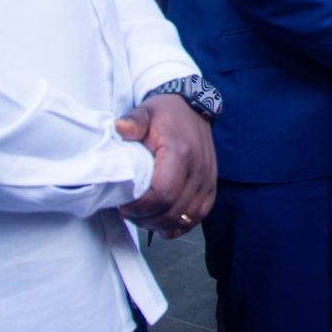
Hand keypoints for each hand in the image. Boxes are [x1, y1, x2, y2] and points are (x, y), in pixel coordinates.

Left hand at [116, 94, 216, 237]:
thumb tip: (120, 128)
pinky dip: (181, 224)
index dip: (141, 208)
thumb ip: (133, 121)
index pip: (163, 194)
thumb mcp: (146, 112)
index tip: (123, 205)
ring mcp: (207, 178)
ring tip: (143, 217)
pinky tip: (164, 222)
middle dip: (147, 219)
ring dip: (162, 224)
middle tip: (129, 213)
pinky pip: (199, 214)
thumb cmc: (166, 114)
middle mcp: (198, 169)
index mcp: (181, 153)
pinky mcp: (211, 185)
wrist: (192, 107)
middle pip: (173, 211)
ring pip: (186, 217)